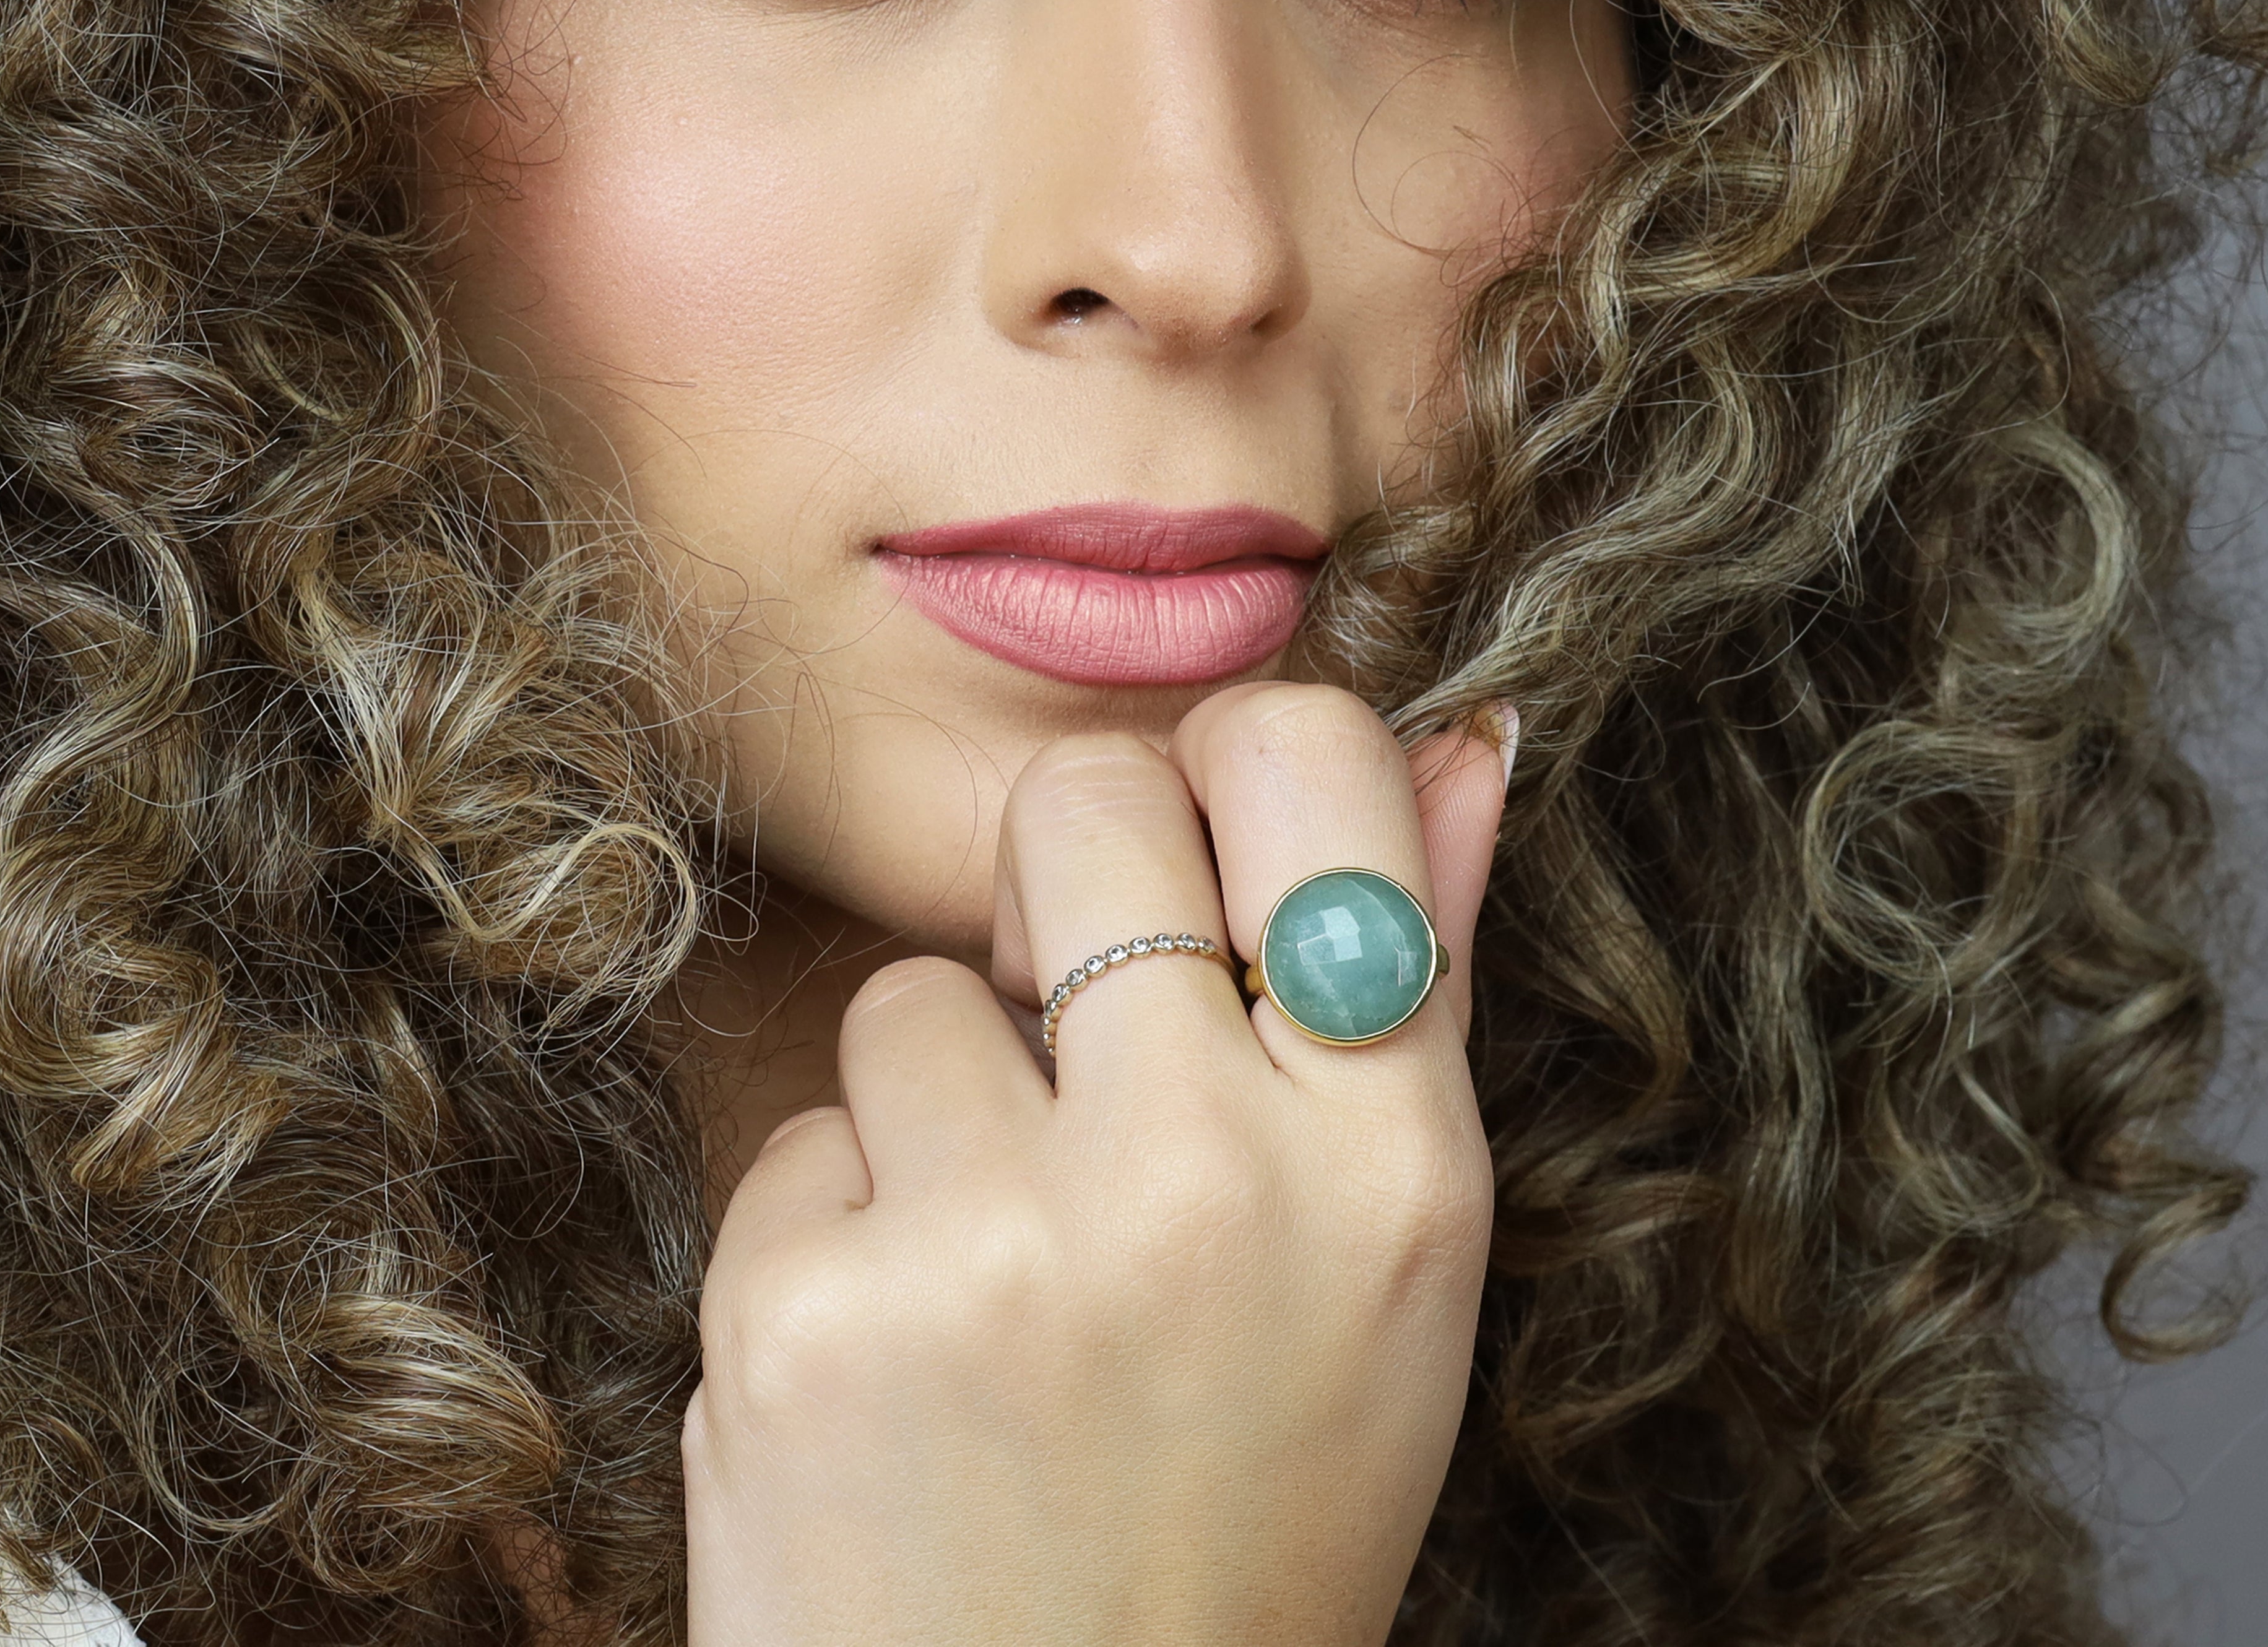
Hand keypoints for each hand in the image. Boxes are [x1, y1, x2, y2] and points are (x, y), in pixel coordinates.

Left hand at [683, 683, 1508, 1646]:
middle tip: (1080, 1055)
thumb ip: (1412, 999)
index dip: (1240, 761)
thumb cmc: (1241, 1524)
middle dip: (1060, 891)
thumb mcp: (1387, 1290)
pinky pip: (801, 1142)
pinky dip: (839, 1241)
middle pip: (1082, 798)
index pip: (1317, 768)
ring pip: (911, 997)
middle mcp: (1203, 1181)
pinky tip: (904, 1378)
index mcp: (1388, 1171)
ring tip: (1000, 1299)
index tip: (1208, 840)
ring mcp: (993, 1244)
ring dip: (940, 1119)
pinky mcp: (806, 1309)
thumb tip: (1466, 743)